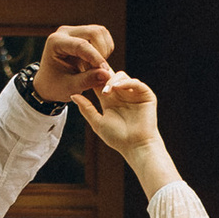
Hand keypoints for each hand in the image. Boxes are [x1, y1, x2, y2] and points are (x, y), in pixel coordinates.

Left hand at [34, 20, 114, 105]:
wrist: (49, 82)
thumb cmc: (56, 86)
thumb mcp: (70, 87)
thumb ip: (87, 80)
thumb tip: (107, 74)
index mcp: (55, 43)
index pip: (80, 45)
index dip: (96, 57)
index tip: (106, 71)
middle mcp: (64, 32)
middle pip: (93, 33)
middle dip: (101, 52)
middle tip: (99, 70)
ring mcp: (74, 30)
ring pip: (100, 32)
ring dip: (104, 50)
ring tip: (96, 66)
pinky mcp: (83, 32)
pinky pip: (102, 34)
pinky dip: (105, 48)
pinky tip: (97, 61)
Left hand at [77, 69, 176, 193]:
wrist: (136, 146)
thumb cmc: (117, 138)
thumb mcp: (98, 122)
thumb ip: (86, 108)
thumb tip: (73, 95)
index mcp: (109, 99)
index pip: (99, 82)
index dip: (91, 76)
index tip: (81, 71)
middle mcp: (121, 94)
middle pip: (110, 75)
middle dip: (101, 72)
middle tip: (93, 71)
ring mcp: (133, 93)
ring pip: (122, 76)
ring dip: (112, 80)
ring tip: (106, 91)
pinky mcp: (146, 95)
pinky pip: (136, 83)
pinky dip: (126, 82)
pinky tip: (117, 87)